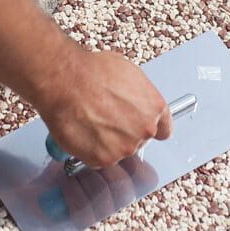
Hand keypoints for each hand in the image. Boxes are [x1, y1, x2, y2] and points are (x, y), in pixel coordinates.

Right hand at [35, 49, 171, 168]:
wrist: (65, 80)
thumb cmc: (91, 71)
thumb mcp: (127, 72)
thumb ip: (138, 95)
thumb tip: (133, 100)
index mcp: (154, 108)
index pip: (164, 129)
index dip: (149, 126)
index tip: (141, 126)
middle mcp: (143, 130)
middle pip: (139, 140)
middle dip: (124, 132)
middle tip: (105, 117)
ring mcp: (124, 147)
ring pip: (118, 150)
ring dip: (106, 142)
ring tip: (90, 121)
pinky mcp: (103, 159)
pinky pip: (98, 159)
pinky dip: (89, 149)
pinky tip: (82, 131)